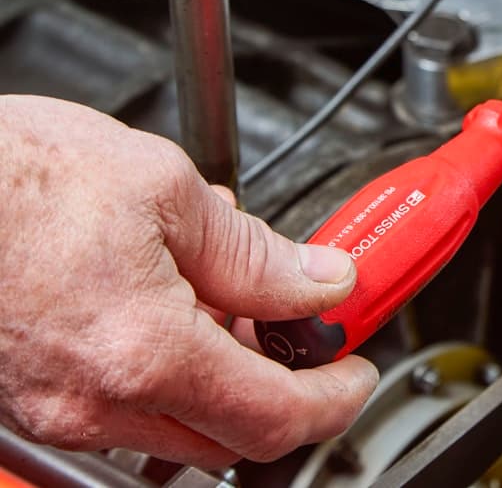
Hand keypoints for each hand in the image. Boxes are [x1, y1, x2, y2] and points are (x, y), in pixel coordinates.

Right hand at [0, 96, 376, 465]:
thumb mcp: (166, 190)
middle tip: (305, 333)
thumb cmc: (13, 176)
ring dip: (220, 380)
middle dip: (282, 390)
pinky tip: (167, 305)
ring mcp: (55, 410)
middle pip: (227, 438)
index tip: (355, 373)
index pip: (275, 417)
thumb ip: (256, 252)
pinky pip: (119, 409)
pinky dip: (163, 373)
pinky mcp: (27, 399)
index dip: (334, 400)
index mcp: (146, 352)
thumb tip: (319, 279)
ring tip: (230, 301)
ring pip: (173, 428)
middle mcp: (95, 401)